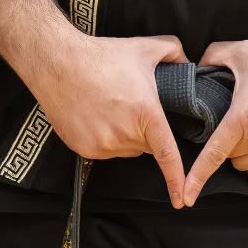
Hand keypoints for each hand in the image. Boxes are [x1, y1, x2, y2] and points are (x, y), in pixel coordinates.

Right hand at [34, 33, 188, 206]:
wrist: (57, 63)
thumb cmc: (102, 55)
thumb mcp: (144, 46)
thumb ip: (175, 52)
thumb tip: (190, 65)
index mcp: (145, 113)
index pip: (167, 155)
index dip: (177, 179)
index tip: (182, 200)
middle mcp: (124, 135)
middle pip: (146, 146)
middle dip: (146, 131)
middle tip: (133, 105)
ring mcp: (102, 145)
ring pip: (125, 150)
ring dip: (125, 136)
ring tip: (112, 107)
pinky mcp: (83, 149)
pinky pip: (105, 151)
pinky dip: (106, 138)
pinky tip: (97, 116)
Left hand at [182, 38, 247, 203]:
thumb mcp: (242, 50)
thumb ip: (212, 57)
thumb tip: (195, 68)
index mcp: (244, 116)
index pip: (214, 154)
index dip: (196, 176)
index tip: (185, 196)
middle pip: (229, 156)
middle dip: (226, 141)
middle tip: (234, 119)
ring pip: (245, 166)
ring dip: (242, 153)